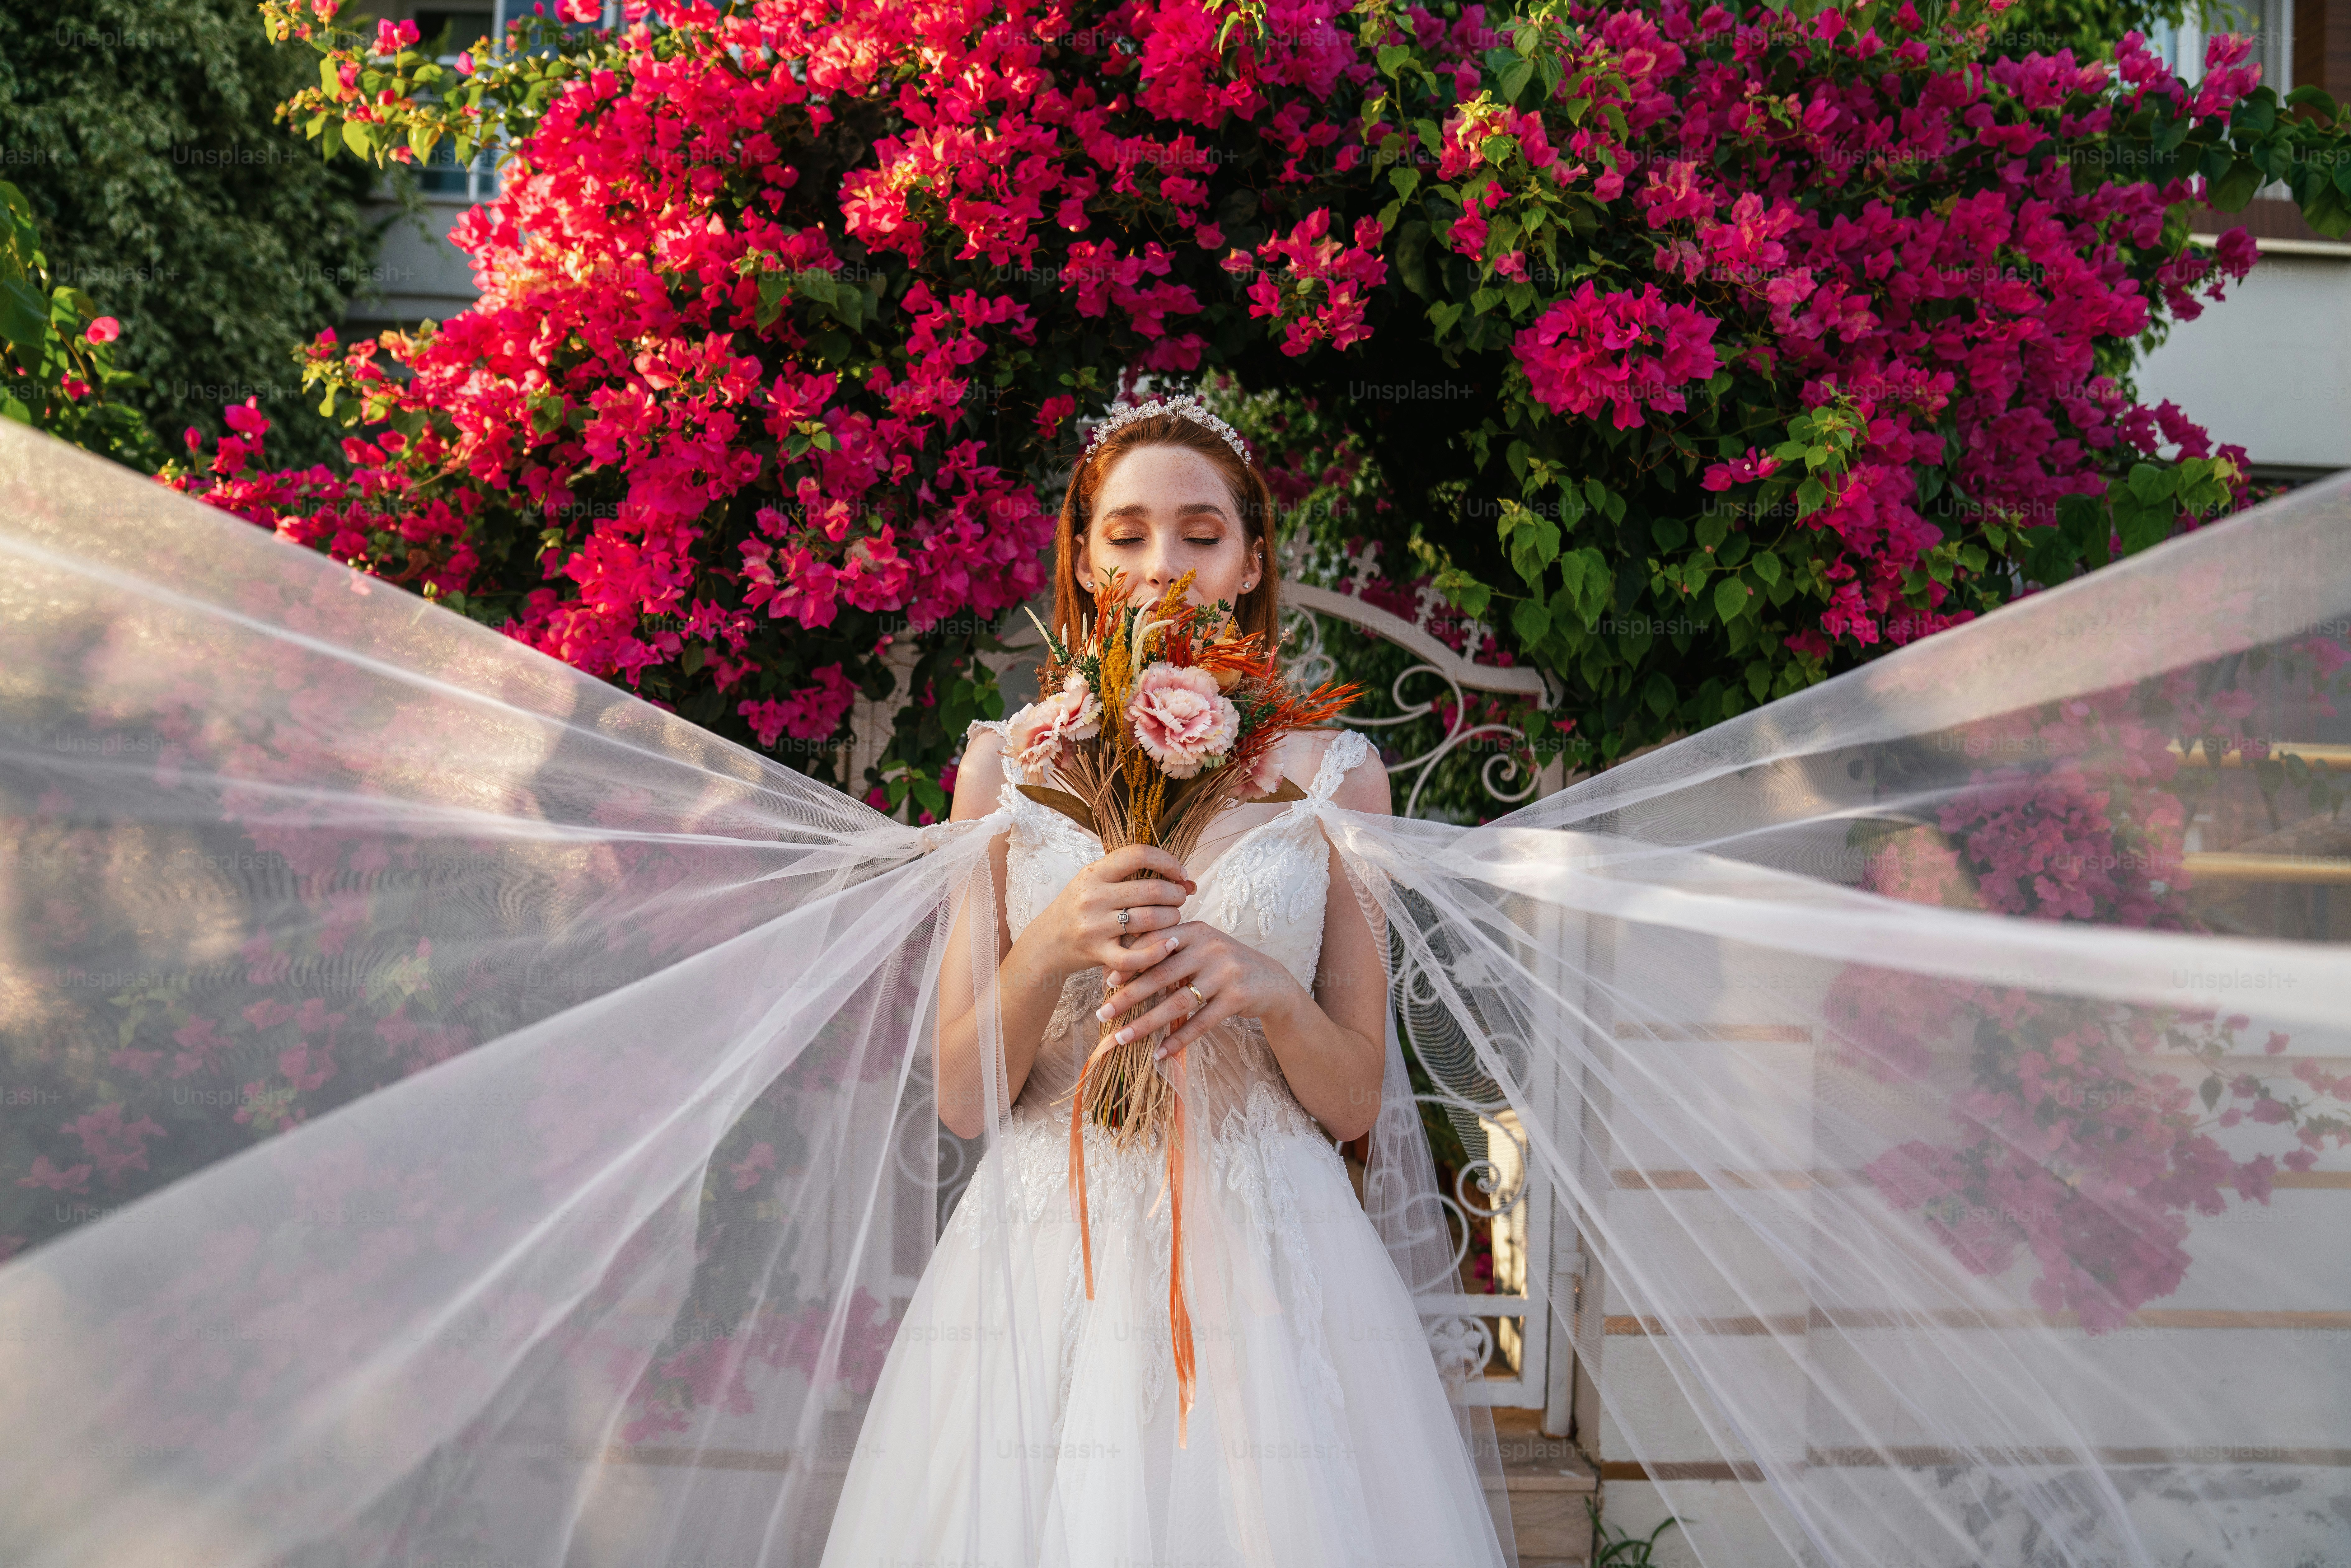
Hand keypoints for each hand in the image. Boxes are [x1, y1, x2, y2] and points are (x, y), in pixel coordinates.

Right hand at [1034, 842, 1195, 978]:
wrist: (1047, 942)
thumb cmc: (1080, 907)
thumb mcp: (1096, 883)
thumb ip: (1134, 877)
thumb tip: (1188, 880)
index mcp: (1094, 873)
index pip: (1138, 855)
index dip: (1167, 861)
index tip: (1180, 873)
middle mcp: (1093, 897)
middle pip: (1151, 890)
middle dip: (1176, 894)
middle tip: (1179, 898)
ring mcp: (1095, 927)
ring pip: (1149, 919)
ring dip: (1172, 918)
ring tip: (1173, 917)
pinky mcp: (1098, 954)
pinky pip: (1136, 956)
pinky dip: (1159, 951)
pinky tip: (1170, 944)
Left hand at [1094, 922, 1304, 1061]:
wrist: (1271, 981)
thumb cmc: (1223, 965)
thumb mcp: (1200, 949)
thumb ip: (1169, 954)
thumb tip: (1119, 972)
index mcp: (1196, 930)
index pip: (1156, 944)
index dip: (1130, 962)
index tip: (1107, 982)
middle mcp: (1210, 947)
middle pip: (1161, 975)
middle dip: (1129, 997)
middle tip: (1103, 1013)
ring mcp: (1225, 972)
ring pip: (1178, 1002)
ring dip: (1147, 1023)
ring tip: (1122, 1038)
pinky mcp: (1237, 997)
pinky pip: (1201, 1023)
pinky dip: (1179, 1040)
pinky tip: (1160, 1053)